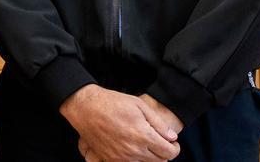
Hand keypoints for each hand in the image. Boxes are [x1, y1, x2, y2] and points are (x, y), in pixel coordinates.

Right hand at [59, 85, 179, 161]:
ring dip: (150, 157)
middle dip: (164, 153)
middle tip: (160, 142)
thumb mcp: (139, 105)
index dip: (174, 148)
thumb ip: (158, 123)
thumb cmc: (111, 103)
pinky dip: (135, 159)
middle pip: (160, 161)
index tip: (171, 142)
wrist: (85, 108)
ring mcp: (121, 157)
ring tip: (145, 143)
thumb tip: (172, 137)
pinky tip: (133, 147)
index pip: (169, 153)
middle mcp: (134, 150)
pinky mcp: (111, 160)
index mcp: (143, 136)